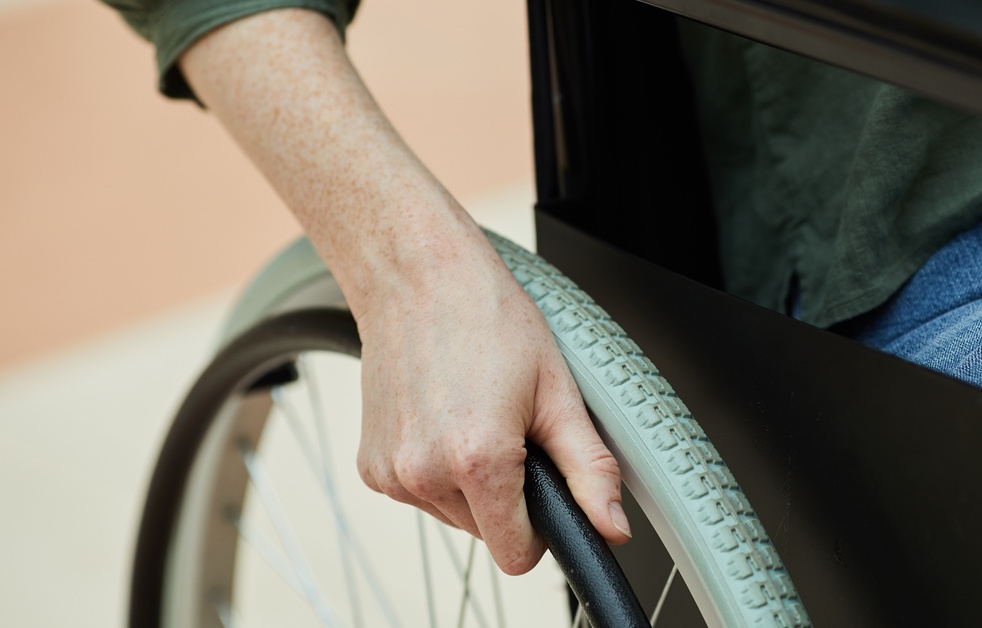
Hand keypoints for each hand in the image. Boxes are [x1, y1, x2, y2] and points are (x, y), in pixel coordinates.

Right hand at [353, 226, 631, 574]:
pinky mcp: (369, 466)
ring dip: (470, 483)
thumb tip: (612, 527)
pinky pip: (420, 494)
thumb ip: (589, 470)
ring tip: (473, 415)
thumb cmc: (485, 318)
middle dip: (506, 495)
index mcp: (477, 461)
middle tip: (507, 427)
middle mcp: (424, 475)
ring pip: (454, 515)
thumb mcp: (557, 392)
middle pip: (486, 533)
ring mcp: (391, 474)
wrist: (416, 276)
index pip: (516, 556)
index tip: (541, 487)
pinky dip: (436, 470)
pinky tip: (441, 418)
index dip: (540, 528)